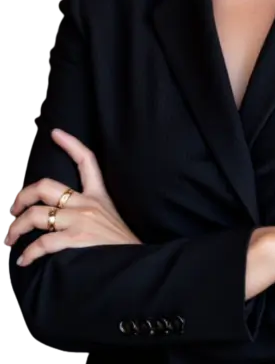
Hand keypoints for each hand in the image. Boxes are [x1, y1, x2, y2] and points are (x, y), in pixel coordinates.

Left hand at [7, 128, 141, 265]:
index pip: (87, 161)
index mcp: (98, 196)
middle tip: (11, 211)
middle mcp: (87, 204)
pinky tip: (24, 260)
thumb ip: (88, 213)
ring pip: (36, 215)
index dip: (70, 144)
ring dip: (15, 228)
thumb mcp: (109, 219)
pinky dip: (28, 253)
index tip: (55, 133)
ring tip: (9, 239)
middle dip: (20, 197)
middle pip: (46, 186)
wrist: (137, 266)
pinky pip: (42, 243)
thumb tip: (60, 219)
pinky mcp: (77, 239)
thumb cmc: (121, 247)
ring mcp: (81, 220)